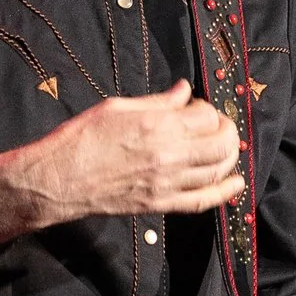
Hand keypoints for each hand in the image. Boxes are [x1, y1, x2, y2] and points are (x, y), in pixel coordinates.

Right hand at [14, 79, 242, 224]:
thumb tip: (184, 92)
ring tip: (224, 148)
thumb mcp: (118, 107)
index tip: (195, 108)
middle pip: (221, 143)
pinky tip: (236, 183)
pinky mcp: (161, 203)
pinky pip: (202, 201)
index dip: (206, 108)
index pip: (205, 115)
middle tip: (215, 126)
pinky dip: (224, 193)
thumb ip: (158, 102)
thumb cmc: (82, 139)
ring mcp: (167, 182)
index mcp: (158, 125)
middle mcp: (169, 155)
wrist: (60, 179)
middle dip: (226, 130)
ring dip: (229, 157)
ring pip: (218, 170)